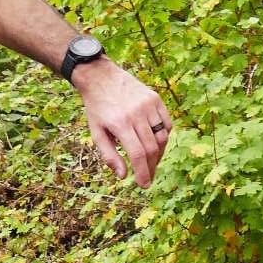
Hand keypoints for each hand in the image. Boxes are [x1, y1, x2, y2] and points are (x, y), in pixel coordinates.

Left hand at [75, 57, 172, 188]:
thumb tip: (124, 176)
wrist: (101, 77)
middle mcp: (136, 113)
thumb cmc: (97, 109)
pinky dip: (163, 137)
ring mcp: (148, 104)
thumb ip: (109, 156)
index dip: (143, 172)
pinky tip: (156, 144)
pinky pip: (166, 123)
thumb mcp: (96, 133)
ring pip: (162, 137)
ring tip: (151, 163)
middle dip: (151, 167)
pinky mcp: (155, 98)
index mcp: (119, 123)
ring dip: (158, 154)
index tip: (144, 185)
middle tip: (148, 178)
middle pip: (151, 148)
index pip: (138, 154)